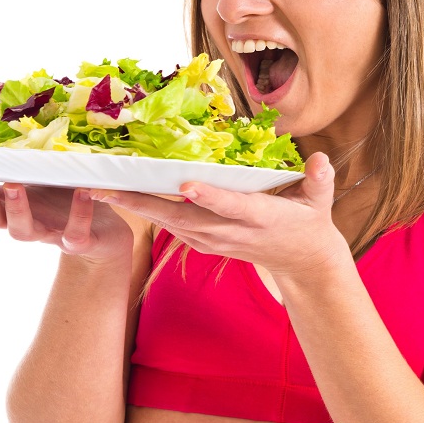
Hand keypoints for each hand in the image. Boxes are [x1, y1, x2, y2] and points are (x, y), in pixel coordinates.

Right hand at [0, 158, 131, 262]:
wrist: (106, 234)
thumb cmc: (65, 197)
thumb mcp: (42, 174)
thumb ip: (23, 157)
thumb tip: (3, 117)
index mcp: (7, 203)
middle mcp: (21, 221)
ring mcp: (47, 234)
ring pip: (22, 231)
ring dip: (16, 209)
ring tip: (14, 186)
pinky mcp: (78, 242)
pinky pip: (75, 233)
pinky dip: (79, 214)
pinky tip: (83, 192)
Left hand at [94, 151, 349, 275]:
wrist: (302, 263)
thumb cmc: (309, 224)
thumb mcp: (320, 202)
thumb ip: (320, 181)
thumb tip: (320, 160)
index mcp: (260, 218)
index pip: (232, 207)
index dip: (210, 197)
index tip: (187, 185)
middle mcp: (232, 232)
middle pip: (185, 218)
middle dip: (146, 204)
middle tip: (109, 189)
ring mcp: (216, 241)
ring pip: (171, 224)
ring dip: (137, 208)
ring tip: (103, 191)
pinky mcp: (206, 243)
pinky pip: (172, 227)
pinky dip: (148, 214)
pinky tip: (125, 199)